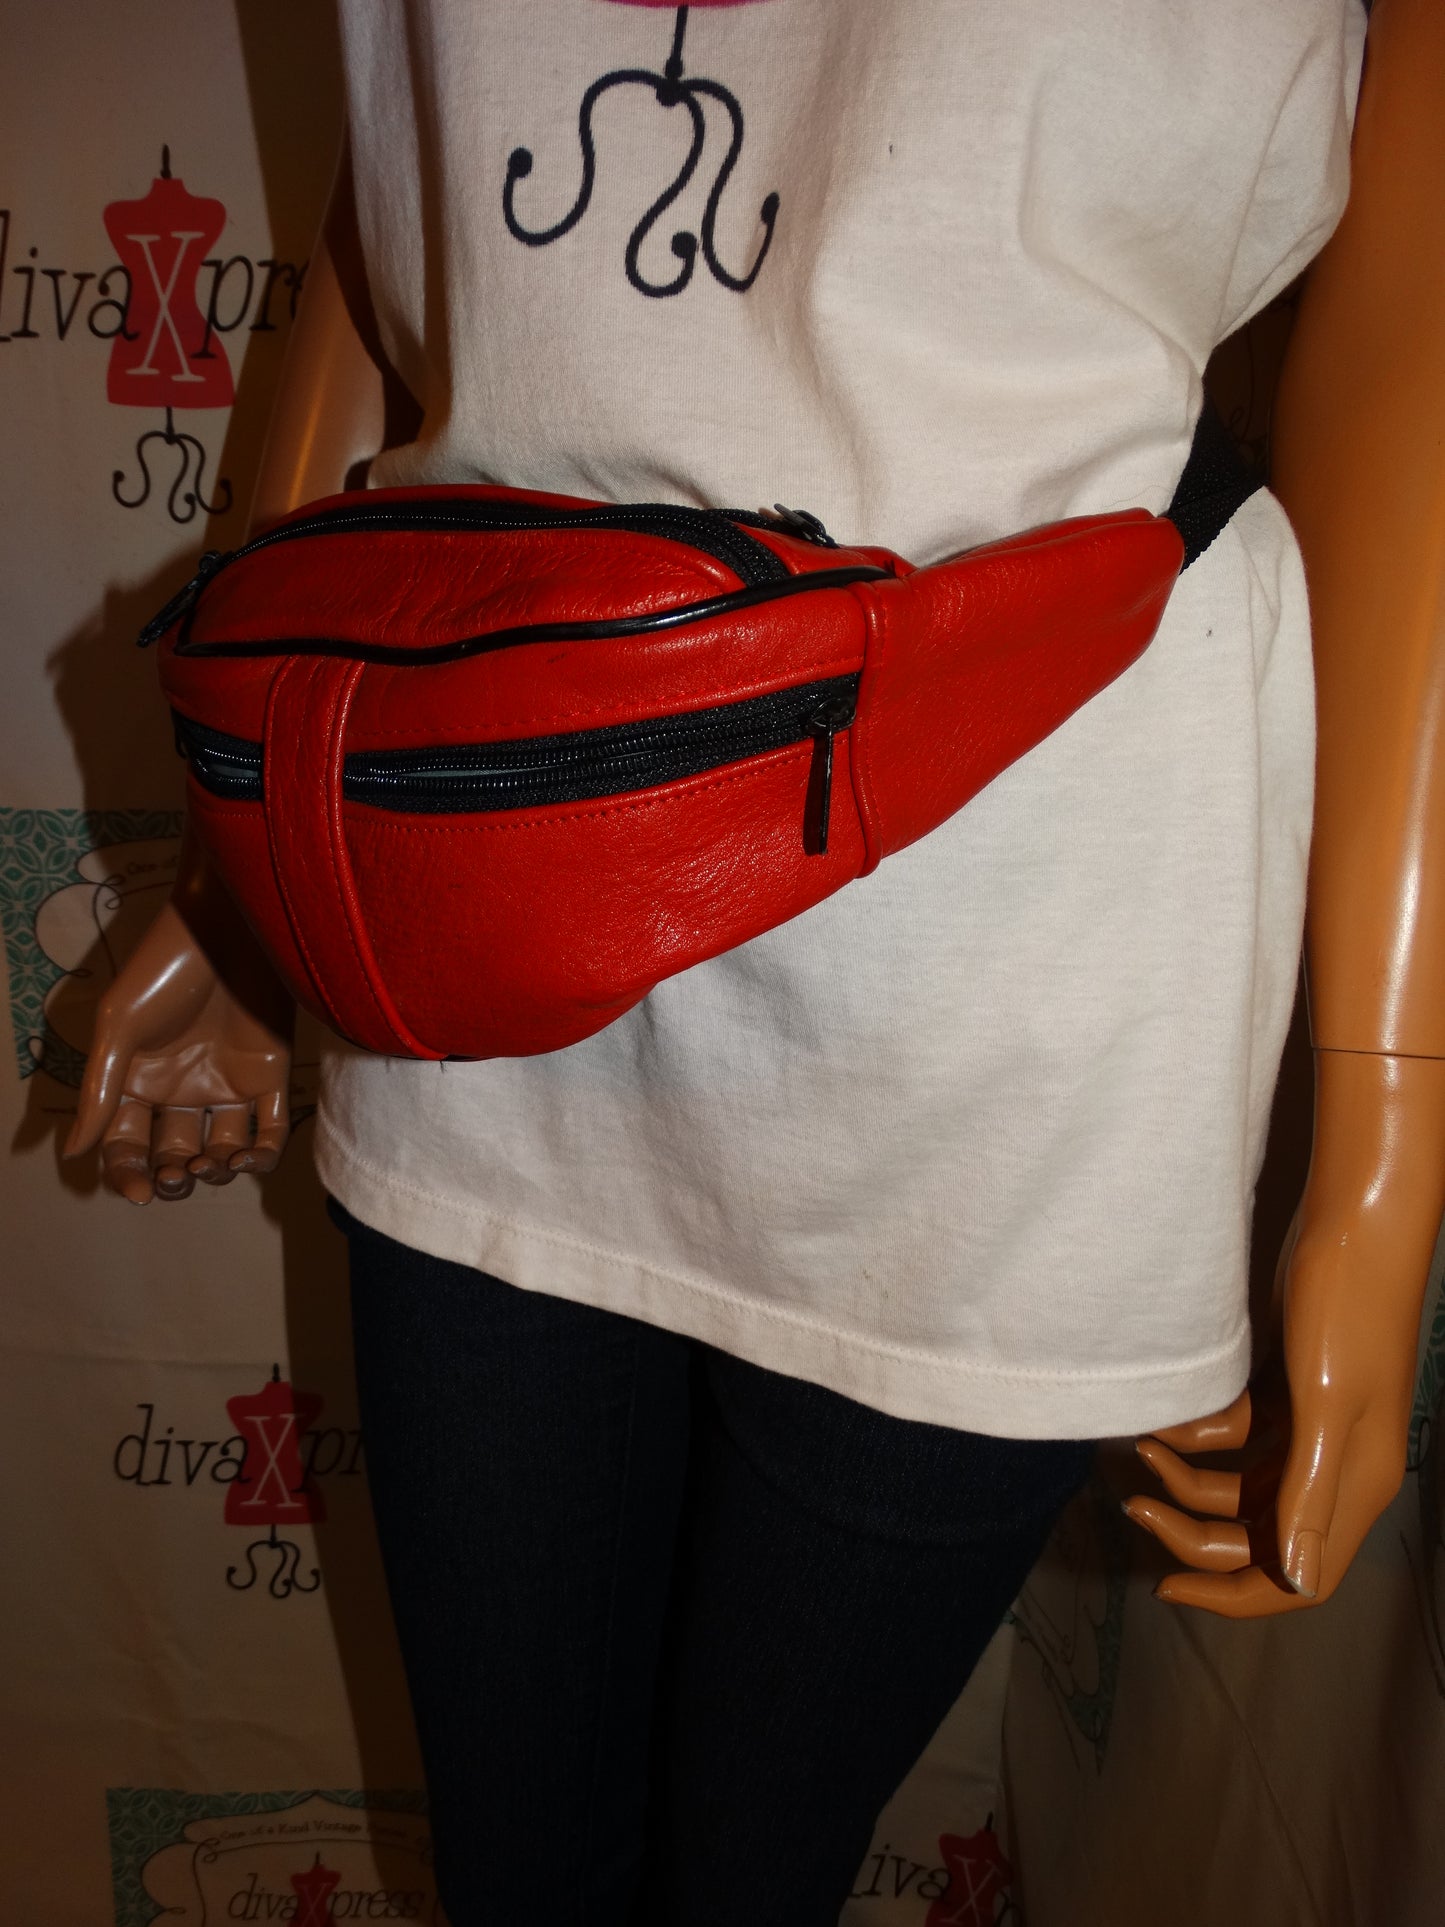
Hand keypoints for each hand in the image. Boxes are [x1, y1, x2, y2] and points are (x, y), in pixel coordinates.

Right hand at [64, 887, 291, 1204]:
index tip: (139, 1192)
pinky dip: (263, 1156)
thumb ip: (101, 1092)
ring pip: (220, 1151)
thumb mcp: (120, 1027)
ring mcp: (226, 1084)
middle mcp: (180, 1088)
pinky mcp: (269, 1076)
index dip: (127, 1174)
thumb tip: (72, 1152)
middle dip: (173, 1177)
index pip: (126, 1144)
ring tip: (213, 1163)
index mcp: (136, 1080)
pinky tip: (250, 1157)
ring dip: (216, 1172)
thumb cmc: (166, 967)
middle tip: (178, 1178)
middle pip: (172, 1155)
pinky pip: (269, 1130)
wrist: (231, 926)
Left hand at [1124, 1049, 1444, 1615]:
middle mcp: (1334, 1468)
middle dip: (1191, 1530)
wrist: (1353, 1225)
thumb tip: (1302, 1584)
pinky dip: (1199, 1431)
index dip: (1231, 1596)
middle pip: (1256, 1538)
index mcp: (1355, 1487)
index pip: (1296, 1581)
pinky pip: (1235, 1435)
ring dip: (1186, 1477)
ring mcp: (1309, 1429)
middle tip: (1132, 1500)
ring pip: (1238, 1486)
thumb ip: (1306, 1494)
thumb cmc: (1347, 1311)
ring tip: (1138, 1444)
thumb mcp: (1324, 1405)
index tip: (1162, 1588)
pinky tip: (1166, 1409)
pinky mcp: (1286, 1391)